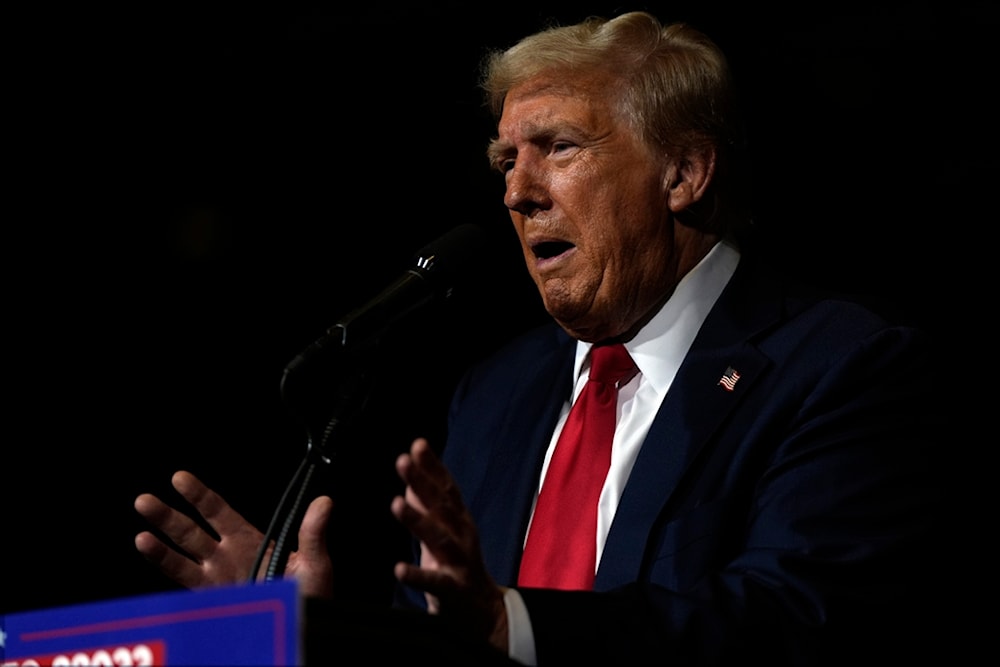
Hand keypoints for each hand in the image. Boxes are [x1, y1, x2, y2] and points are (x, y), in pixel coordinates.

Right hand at [134, 470, 333, 598]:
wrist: (299, 628)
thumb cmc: (310, 597)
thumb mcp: (314, 563)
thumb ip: (312, 533)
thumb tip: (324, 501)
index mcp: (248, 541)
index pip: (218, 512)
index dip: (199, 495)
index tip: (179, 478)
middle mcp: (227, 557)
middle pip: (191, 531)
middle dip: (168, 515)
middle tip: (145, 500)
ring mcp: (216, 579)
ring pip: (181, 553)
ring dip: (160, 538)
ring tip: (141, 524)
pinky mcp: (211, 599)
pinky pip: (183, 580)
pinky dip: (164, 562)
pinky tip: (147, 546)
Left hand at [390, 439, 508, 650]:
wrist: (483, 614)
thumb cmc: (458, 567)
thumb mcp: (444, 531)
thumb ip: (428, 505)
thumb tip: (412, 477)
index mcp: (458, 520)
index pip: (446, 488)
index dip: (433, 465)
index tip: (418, 444)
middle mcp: (462, 536)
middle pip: (443, 505)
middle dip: (423, 482)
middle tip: (403, 462)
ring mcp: (459, 563)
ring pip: (439, 538)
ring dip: (418, 520)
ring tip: (397, 504)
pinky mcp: (453, 590)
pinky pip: (435, 582)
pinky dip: (417, 575)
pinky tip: (399, 569)